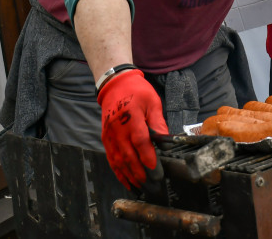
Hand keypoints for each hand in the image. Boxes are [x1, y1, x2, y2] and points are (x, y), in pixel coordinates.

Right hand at [97, 69, 167, 189]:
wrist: (115, 84)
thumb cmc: (137, 91)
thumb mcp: (152, 102)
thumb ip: (157, 122)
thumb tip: (165, 140)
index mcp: (131, 116)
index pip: (140, 140)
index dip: (147, 156)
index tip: (156, 169)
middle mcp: (117, 128)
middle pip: (128, 154)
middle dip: (139, 172)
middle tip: (151, 184)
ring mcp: (109, 134)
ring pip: (118, 160)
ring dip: (128, 175)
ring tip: (140, 186)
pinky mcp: (105, 138)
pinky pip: (111, 158)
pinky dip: (118, 171)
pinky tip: (126, 180)